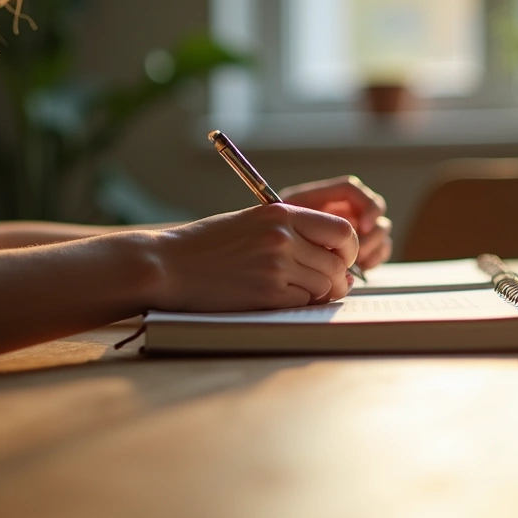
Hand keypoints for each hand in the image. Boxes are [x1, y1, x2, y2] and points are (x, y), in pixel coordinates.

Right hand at [148, 203, 357, 310]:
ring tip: (297, 291)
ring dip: (318, 293)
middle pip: (337, 263)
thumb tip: (338, 262)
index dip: (349, 248)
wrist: (169, 265)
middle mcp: (284, 237)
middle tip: (327, 284)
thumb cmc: (208, 245)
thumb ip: (293, 233)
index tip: (341, 258)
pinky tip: (280, 299)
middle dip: (337, 277)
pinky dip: (299, 304)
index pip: (341, 230)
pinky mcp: (267, 294)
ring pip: (325, 286)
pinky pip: (303, 303)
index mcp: (282, 213)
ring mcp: (277, 266)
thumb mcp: (252, 222)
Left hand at [280, 175, 392, 268]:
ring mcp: (355, 228)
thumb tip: (338, 235)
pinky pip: (380, 250)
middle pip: (376, 208)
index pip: (353, 189)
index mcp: (325, 196)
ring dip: (374, 247)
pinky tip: (362, 269)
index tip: (361, 227)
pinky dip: (375, 258)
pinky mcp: (361, 247)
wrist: (267, 254)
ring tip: (358, 264)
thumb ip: (309, 222)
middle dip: (372, 232)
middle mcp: (344, 208)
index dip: (365, 206)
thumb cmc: (271, 236)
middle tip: (359, 254)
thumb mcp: (284, 224)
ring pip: (381, 230)